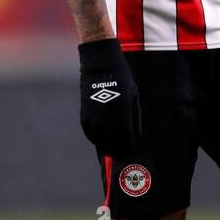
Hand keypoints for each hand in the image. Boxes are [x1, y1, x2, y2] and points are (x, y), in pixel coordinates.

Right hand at [78, 38, 141, 156]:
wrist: (100, 64)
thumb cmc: (122, 78)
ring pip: (101, 142)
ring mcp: (95, 118)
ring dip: (108, 147)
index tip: (133, 152)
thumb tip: (135, 136)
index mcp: (124, 114)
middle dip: (120, 151)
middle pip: (115, 145)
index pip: (128, 141)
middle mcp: (108, 119)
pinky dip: (97, 139)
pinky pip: (90, 134)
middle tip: (123, 154)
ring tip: (113, 149)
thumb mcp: (134, 95)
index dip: (131, 149)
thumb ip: (135, 117)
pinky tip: (102, 139)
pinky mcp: (85, 116)